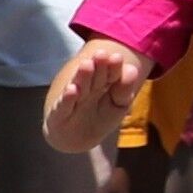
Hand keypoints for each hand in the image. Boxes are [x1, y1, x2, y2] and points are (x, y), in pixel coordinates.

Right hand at [41, 37, 153, 153]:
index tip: (117, 57)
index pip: (109, 73)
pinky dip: (68, 98)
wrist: (76, 139)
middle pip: (94, 77)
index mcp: (102, 84)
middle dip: (98, 66)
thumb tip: (132, 69)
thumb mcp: (118, 106)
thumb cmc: (100, 118)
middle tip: (102, 54)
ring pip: (79, 87)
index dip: (113, 66)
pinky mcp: (59, 114)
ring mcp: (72, 100)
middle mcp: (86, 89)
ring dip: (83, 76)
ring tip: (87, 64)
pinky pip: (64, 106)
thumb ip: (125, 90)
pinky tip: (72, 89)